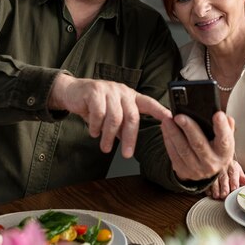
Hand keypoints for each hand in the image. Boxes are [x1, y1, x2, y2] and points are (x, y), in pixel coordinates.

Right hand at [49, 74, 171, 157]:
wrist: (72, 93)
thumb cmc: (94, 105)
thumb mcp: (111, 115)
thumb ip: (122, 125)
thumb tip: (130, 141)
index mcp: (130, 96)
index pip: (149, 103)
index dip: (160, 110)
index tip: (171, 119)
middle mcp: (122, 91)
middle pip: (132, 116)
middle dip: (130, 138)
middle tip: (127, 155)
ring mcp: (109, 90)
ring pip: (114, 117)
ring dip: (109, 136)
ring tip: (105, 147)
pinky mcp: (94, 91)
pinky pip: (98, 113)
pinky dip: (96, 127)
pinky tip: (93, 132)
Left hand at [161, 110, 234, 181]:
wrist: (206, 169)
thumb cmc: (215, 148)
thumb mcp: (223, 138)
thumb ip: (225, 125)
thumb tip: (225, 117)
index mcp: (224, 152)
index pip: (224, 139)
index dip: (222, 127)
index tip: (218, 115)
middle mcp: (212, 162)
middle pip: (199, 144)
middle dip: (189, 128)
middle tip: (179, 116)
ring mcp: (197, 168)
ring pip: (183, 149)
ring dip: (174, 133)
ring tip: (167, 120)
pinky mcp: (183, 170)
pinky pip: (174, 154)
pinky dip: (168, 140)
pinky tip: (165, 129)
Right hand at [205, 159, 244, 199]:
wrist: (217, 157)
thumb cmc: (229, 167)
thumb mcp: (237, 170)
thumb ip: (242, 178)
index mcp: (232, 167)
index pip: (233, 174)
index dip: (234, 182)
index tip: (234, 188)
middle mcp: (223, 169)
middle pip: (224, 178)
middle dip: (224, 187)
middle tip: (224, 195)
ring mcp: (214, 172)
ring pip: (214, 180)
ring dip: (215, 188)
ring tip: (217, 195)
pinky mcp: (207, 175)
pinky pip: (206, 181)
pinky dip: (207, 187)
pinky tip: (209, 192)